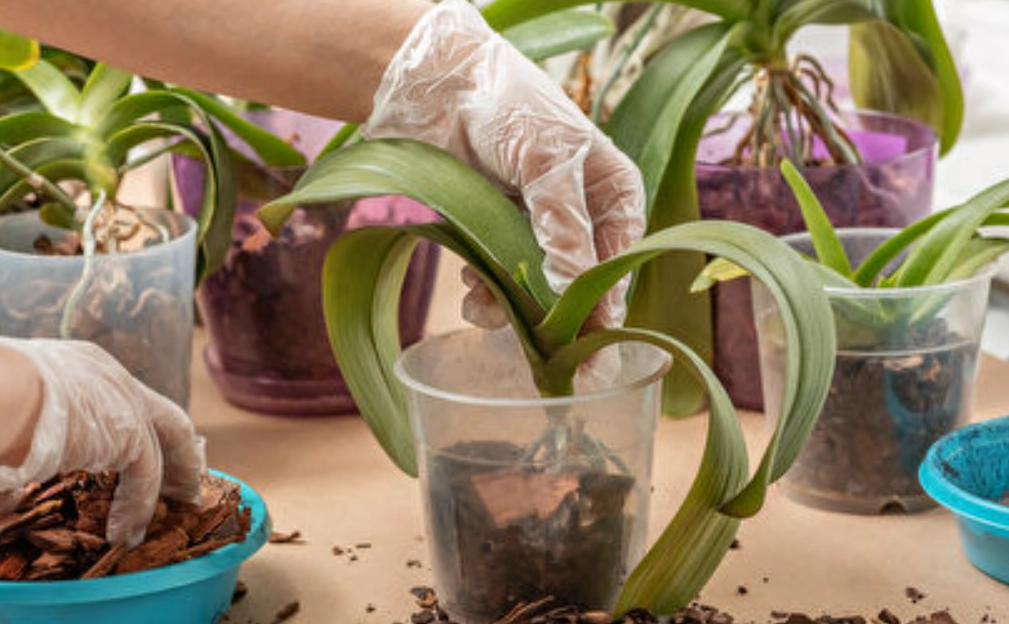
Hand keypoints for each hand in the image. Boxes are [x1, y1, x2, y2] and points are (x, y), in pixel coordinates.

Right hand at [0, 338, 205, 547]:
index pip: (123, 397)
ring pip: (161, 445)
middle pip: (163, 417)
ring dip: (172, 479)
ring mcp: (126, 402)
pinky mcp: (130, 433)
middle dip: (179, 450)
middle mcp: (112, 378)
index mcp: (82, 366)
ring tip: (177, 505)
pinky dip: (138, 505)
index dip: (138, 425)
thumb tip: (11, 495)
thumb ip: (27, 444)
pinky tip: (128, 532)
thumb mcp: (13, 413)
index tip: (144, 447)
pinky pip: (143, 475)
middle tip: (185, 480)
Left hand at [363, 0, 645, 329]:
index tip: (595, 354)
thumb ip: (563, 227)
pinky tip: (469, 286)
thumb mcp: (548, 162)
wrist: (438, 83)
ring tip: (481, 306)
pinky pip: (498, 278)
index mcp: (611, 193)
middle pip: (576, 284)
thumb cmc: (508, 105)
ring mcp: (535, 227)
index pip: (617, 263)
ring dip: (509, 306)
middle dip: (555, 319)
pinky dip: (484, 290)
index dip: (607, 309)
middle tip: (546, 361)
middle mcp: (579, 215)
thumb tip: (572, 290)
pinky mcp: (494, 233)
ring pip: (534, 289)